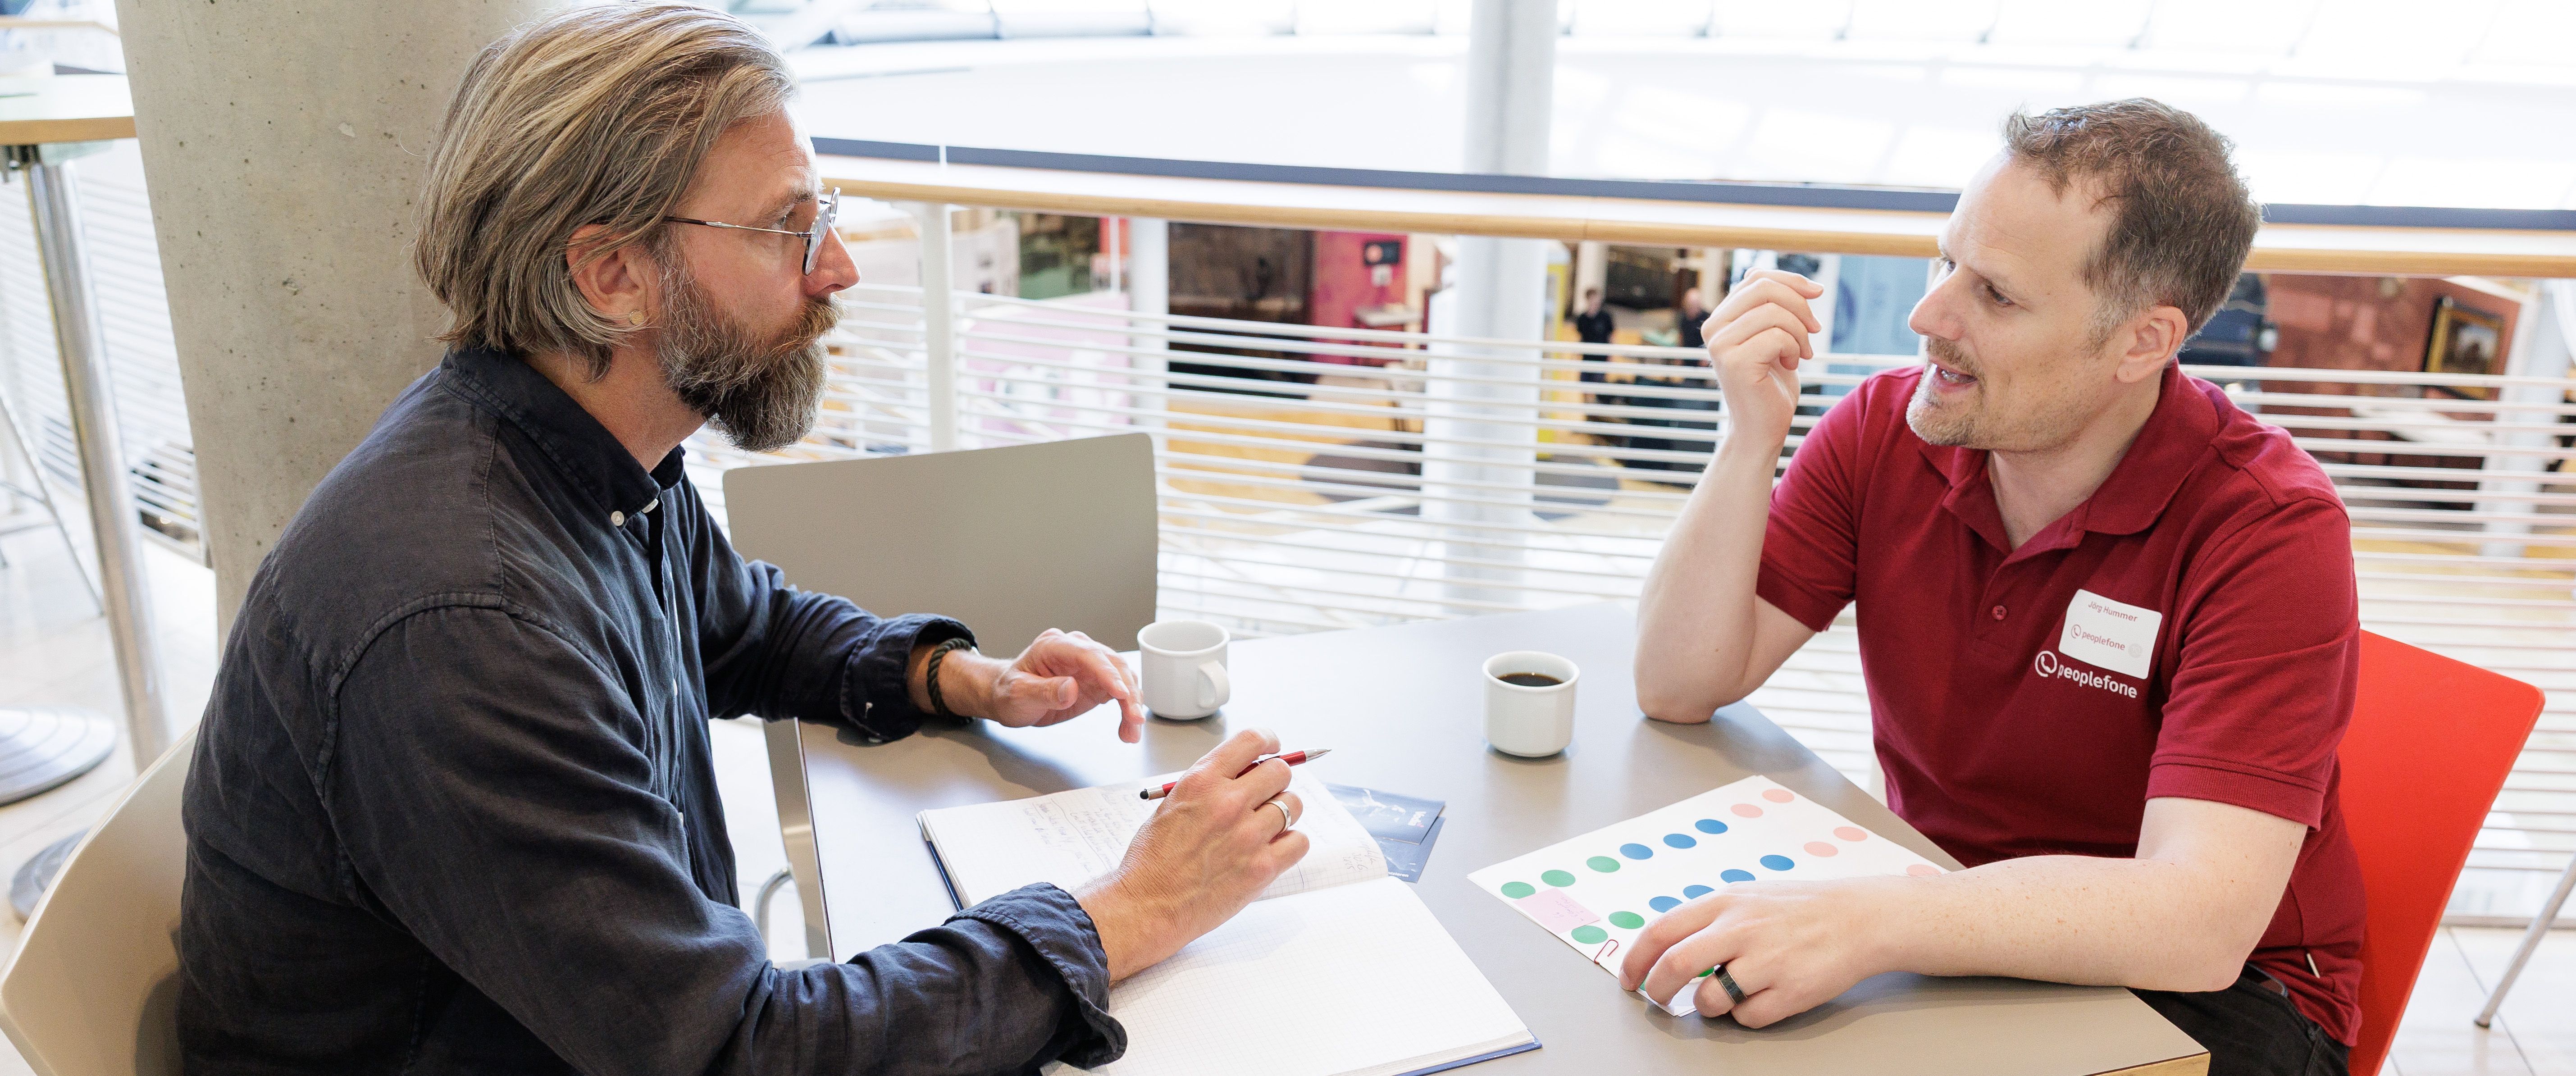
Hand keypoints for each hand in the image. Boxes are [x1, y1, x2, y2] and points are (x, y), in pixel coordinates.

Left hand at [942, 629, 1146, 742]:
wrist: (1008, 697)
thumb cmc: (1008, 692)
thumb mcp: (1018, 694)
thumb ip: (1043, 690)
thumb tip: (1071, 688)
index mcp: (1054, 645)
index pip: (1088, 655)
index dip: (1108, 673)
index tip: (1122, 693)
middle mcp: (1076, 649)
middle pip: (1112, 664)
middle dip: (1128, 692)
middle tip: (1134, 718)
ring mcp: (1089, 664)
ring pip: (1122, 677)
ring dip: (1132, 703)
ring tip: (1132, 730)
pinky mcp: (1097, 680)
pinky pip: (1120, 691)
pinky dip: (1128, 709)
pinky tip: (1129, 727)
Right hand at [1073, 729, 1311, 979]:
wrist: (1147, 905)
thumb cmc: (1153, 859)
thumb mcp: (1172, 805)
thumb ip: (1208, 786)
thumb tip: (1245, 773)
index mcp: (1203, 781)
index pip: (1252, 740)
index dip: (1269, 742)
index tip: (1273, 749)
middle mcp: (1228, 802)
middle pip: (1280, 771)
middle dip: (1275, 780)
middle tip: (1265, 795)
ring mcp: (1249, 835)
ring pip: (1294, 805)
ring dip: (1284, 812)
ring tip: (1264, 827)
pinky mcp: (1263, 867)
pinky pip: (1299, 841)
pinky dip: (1290, 844)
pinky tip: (1272, 849)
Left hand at [1618, 877, 1895, 1025]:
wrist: (1859, 918)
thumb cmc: (1798, 909)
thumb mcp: (1746, 896)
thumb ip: (1707, 919)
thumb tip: (1665, 946)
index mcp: (1724, 902)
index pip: (1661, 931)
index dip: (1636, 959)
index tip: (1629, 978)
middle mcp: (1740, 928)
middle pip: (1674, 966)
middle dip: (1658, 991)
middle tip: (1658, 999)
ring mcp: (1766, 961)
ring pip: (1710, 1000)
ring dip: (1709, 1005)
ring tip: (1729, 991)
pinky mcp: (1789, 991)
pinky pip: (1747, 1017)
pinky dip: (1747, 1014)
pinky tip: (1765, 994)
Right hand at [1701, 270, 1822, 450]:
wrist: (1761, 429)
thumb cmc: (1771, 385)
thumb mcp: (1774, 337)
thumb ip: (1775, 310)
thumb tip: (1807, 284)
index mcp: (1721, 317)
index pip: (1756, 277)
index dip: (1791, 280)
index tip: (1816, 293)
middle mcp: (1713, 328)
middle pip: (1765, 288)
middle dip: (1800, 305)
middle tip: (1814, 330)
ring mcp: (1720, 345)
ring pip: (1775, 312)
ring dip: (1800, 333)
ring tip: (1801, 353)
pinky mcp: (1734, 362)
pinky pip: (1777, 336)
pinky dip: (1794, 349)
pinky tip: (1790, 365)